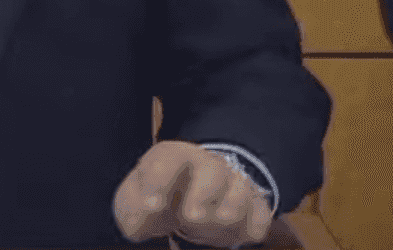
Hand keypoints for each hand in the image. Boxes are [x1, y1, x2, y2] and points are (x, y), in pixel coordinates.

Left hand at [113, 141, 272, 247]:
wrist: (195, 193)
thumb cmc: (161, 196)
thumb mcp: (135, 201)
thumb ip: (132, 209)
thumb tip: (141, 221)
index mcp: (173, 157)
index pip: (167, 160)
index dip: (159, 181)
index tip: (152, 206)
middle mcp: (207, 165)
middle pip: (213, 173)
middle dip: (202, 197)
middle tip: (190, 217)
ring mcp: (234, 184)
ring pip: (240, 196)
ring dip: (223, 218)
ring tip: (203, 228)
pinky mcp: (255, 207)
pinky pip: (260, 219)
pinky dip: (250, 230)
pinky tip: (234, 236)